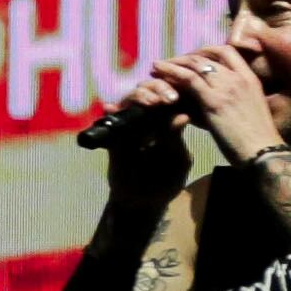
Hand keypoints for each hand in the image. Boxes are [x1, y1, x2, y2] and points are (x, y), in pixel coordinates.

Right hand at [86, 68, 194, 202]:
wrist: (143, 202)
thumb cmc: (166, 179)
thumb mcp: (176, 160)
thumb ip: (175, 138)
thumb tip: (181, 116)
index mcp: (169, 120)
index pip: (172, 95)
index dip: (174, 89)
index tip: (178, 96)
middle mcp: (149, 117)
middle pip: (151, 90)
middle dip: (158, 88)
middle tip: (167, 99)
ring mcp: (130, 124)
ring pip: (131, 99)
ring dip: (138, 96)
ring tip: (148, 102)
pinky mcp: (113, 135)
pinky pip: (109, 120)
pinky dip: (109, 112)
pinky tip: (109, 108)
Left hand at [157, 44, 281, 165]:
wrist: (264, 153)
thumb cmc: (255, 141)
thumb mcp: (246, 112)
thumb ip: (226, 102)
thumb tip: (199, 105)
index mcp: (250, 79)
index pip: (228, 51)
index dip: (206, 51)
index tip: (191, 58)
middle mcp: (239, 78)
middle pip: (208, 55)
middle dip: (186, 56)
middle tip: (169, 62)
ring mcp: (227, 87)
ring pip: (196, 64)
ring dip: (174, 62)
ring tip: (157, 66)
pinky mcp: (214, 101)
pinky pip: (188, 79)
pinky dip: (171, 73)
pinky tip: (157, 72)